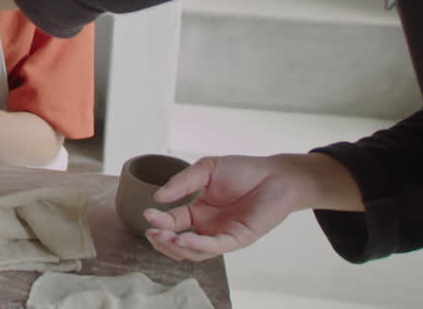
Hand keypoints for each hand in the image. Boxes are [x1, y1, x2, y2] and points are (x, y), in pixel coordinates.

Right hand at [141, 154, 321, 261]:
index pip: (173, 222)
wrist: (275, 175)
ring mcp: (221, 235)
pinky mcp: (237, 239)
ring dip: (176, 247)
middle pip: (179, 244)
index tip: (147, 213)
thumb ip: (182, 182)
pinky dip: (197, 245)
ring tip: (164, 235)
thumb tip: (157, 197)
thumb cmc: (244, 170)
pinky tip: (183, 238)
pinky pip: (214, 247)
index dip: (159, 220)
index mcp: (198, 212)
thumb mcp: (206, 169)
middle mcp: (208, 227)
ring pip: (194, 252)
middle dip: (162, 241)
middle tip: (152, 231)